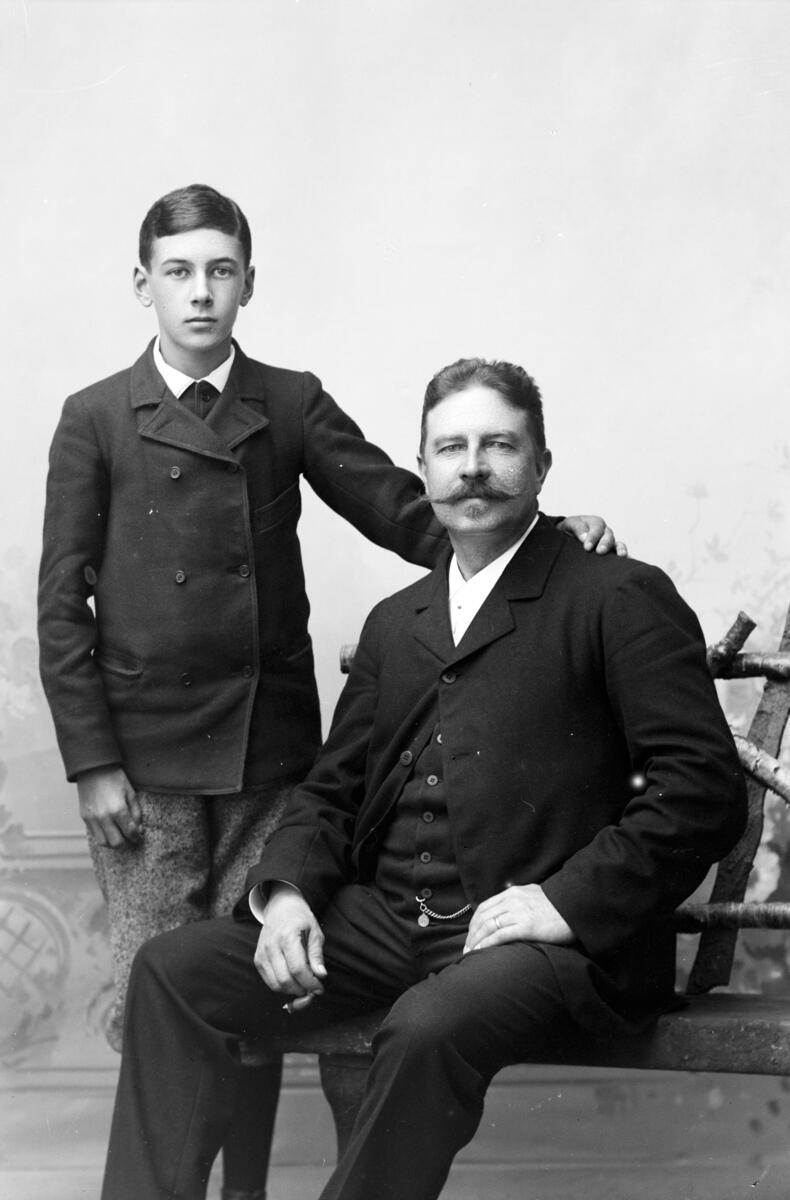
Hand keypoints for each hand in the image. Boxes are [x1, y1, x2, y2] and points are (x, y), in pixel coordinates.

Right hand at [77, 765, 141, 847]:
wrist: (93, 768)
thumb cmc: (115, 778)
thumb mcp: (130, 792)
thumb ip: (136, 813)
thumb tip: (138, 829)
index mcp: (118, 810)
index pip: (130, 833)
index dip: (137, 837)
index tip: (139, 836)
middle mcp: (104, 817)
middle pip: (117, 843)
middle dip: (126, 844)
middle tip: (130, 839)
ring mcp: (92, 818)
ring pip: (104, 843)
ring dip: (113, 843)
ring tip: (120, 837)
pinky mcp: (84, 817)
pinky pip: (94, 835)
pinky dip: (103, 837)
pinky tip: (109, 831)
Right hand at [254, 883, 326, 1009]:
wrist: (280, 907)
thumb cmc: (300, 918)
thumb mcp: (315, 931)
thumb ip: (317, 955)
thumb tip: (321, 975)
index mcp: (287, 937)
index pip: (298, 968)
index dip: (310, 982)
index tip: (319, 988)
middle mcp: (271, 946)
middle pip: (285, 980)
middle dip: (301, 990)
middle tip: (312, 989)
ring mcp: (262, 953)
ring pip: (275, 984)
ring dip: (291, 990)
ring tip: (303, 984)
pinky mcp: (258, 959)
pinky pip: (269, 981)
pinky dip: (281, 986)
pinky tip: (292, 980)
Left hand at [463, 884, 574, 953]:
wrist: (577, 907)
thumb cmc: (558, 906)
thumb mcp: (535, 894)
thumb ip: (520, 899)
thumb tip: (508, 905)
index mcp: (513, 893)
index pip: (485, 907)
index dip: (474, 922)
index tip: (471, 934)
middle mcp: (512, 900)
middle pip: (483, 917)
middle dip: (472, 933)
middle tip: (466, 947)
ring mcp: (518, 912)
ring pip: (488, 926)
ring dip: (476, 941)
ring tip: (470, 953)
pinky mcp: (526, 926)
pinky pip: (500, 935)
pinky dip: (487, 944)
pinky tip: (481, 952)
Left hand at [558, 515, 626, 556]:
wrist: (569, 536)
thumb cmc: (571, 529)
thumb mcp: (570, 524)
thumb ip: (577, 528)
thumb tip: (584, 538)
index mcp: (596, 523)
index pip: (596, 529)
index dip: (593, 537)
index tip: (587, 547)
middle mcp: (605, 533)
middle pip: (608, 536)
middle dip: (605, 544)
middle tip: (600, 552)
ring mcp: (610, 543)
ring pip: (617, 545)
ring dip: (620, 550)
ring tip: (621, 556)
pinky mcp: (611, 553)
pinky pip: (620, 555)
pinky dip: (625, 558)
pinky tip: (627, 564)